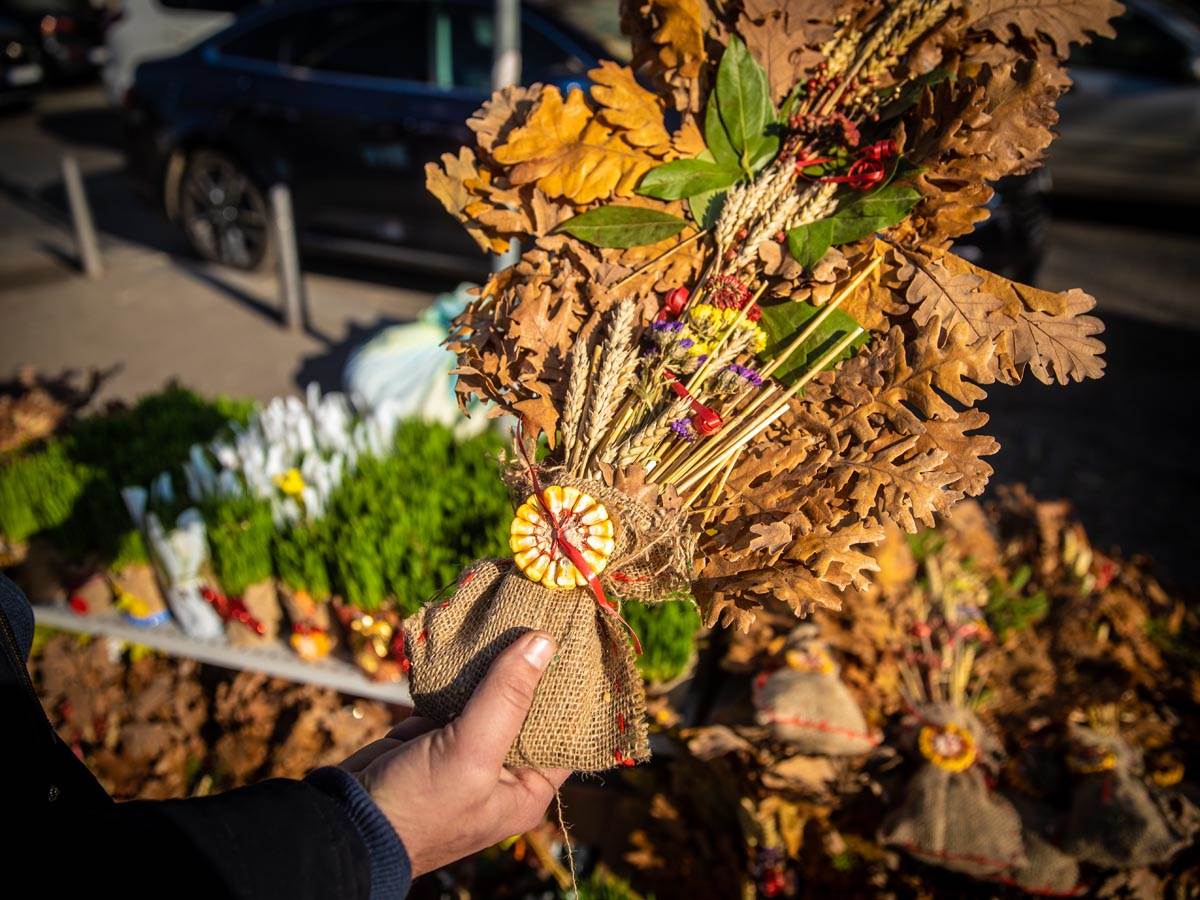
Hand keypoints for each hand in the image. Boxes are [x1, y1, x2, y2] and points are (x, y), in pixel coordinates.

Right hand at [341, 631, 568, 876]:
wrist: (345, 822)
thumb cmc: (418, 805)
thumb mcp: (471, 753)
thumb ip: (506, 697)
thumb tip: (545, 641)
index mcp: (525, 789)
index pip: (565, 734)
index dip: (574, 692)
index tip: (578, 644)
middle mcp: (502, 770)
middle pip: (528, 709)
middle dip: (532, 668)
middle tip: (546, 616)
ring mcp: (466, 750)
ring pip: (491, 696)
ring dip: (495, 661)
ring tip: (516, 613)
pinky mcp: (433, 733)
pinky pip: (456, 693)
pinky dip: (459, 668)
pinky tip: (471, 633)